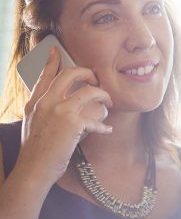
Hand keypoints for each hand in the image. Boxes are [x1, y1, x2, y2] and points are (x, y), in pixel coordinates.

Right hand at [16, 46, 112, 186]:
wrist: (34, 168)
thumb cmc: (36, 150)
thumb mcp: (33, 124)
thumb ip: (43, 110)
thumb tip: (56, 103)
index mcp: (35, 102)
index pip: (45, 75)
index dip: (52, 60)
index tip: (57, 50)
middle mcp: (46, 102)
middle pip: (70, 74)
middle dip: (88, 73)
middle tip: (96, 80)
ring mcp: (60, 111)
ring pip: (89, 91)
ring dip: (104, 96)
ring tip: (108, 104)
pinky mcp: (73, 124)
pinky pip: (96, 119)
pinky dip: (104, 126)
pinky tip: (107, 130)